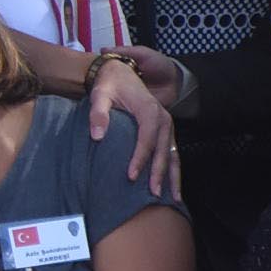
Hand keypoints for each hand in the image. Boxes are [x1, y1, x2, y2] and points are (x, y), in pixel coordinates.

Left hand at [85, 54, 179, 199]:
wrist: (121, 72)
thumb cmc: (109, 85)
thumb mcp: (99, 95)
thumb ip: (97, 114)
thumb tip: (96, 136)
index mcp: (149, 111)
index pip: (146, 139)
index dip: (139, 159)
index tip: (130, 176)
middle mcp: (163, 118)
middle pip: (163, 150)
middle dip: (159, 173)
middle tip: (153, 194)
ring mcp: (168, 124)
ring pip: (173, 154)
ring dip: (173, 176)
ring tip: (173, 198)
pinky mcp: (166, 129)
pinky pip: (172, 151)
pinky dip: (173, 168)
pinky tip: (172, 186)